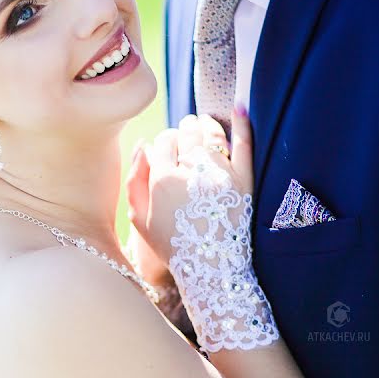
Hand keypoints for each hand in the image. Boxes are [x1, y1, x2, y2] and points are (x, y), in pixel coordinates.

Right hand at [127, 108, 253, 264]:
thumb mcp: (140, 218)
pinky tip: (239, 108)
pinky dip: (242, 124)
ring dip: (204, 124)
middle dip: (184, 129)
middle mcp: (190, 172)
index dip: (165, 139)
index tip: (168, 146)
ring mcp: (219, 174)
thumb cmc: (172, 246)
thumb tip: (142, 145)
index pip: (163, 140)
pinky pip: (244, 144)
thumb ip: (135, 180)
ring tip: (202, 122)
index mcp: (162, 180)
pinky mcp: (244, 180)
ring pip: (211, 134)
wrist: (212, 269)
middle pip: (186, 133)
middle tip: (185, 130)